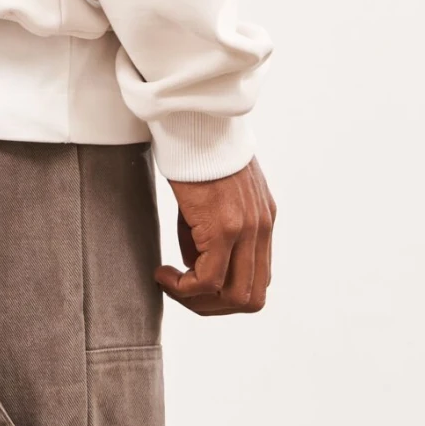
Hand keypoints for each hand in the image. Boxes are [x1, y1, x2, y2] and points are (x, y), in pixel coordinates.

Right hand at [156, 156, 275, 314]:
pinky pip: (207, 280)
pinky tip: (161, 272)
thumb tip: (195, 262)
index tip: (195, 282)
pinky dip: (182, 288)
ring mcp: (246, 230)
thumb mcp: (216, 194)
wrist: (194, 119)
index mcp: (263, 220)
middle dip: (213, 306)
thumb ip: (215, 229)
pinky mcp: (224, 228)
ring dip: (197, 301)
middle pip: (251, 298)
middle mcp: (261, 228)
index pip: (258, 278)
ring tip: (170, 283)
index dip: (226, 291)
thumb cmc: (196, 149)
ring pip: (233, 296)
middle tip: (182, 292)